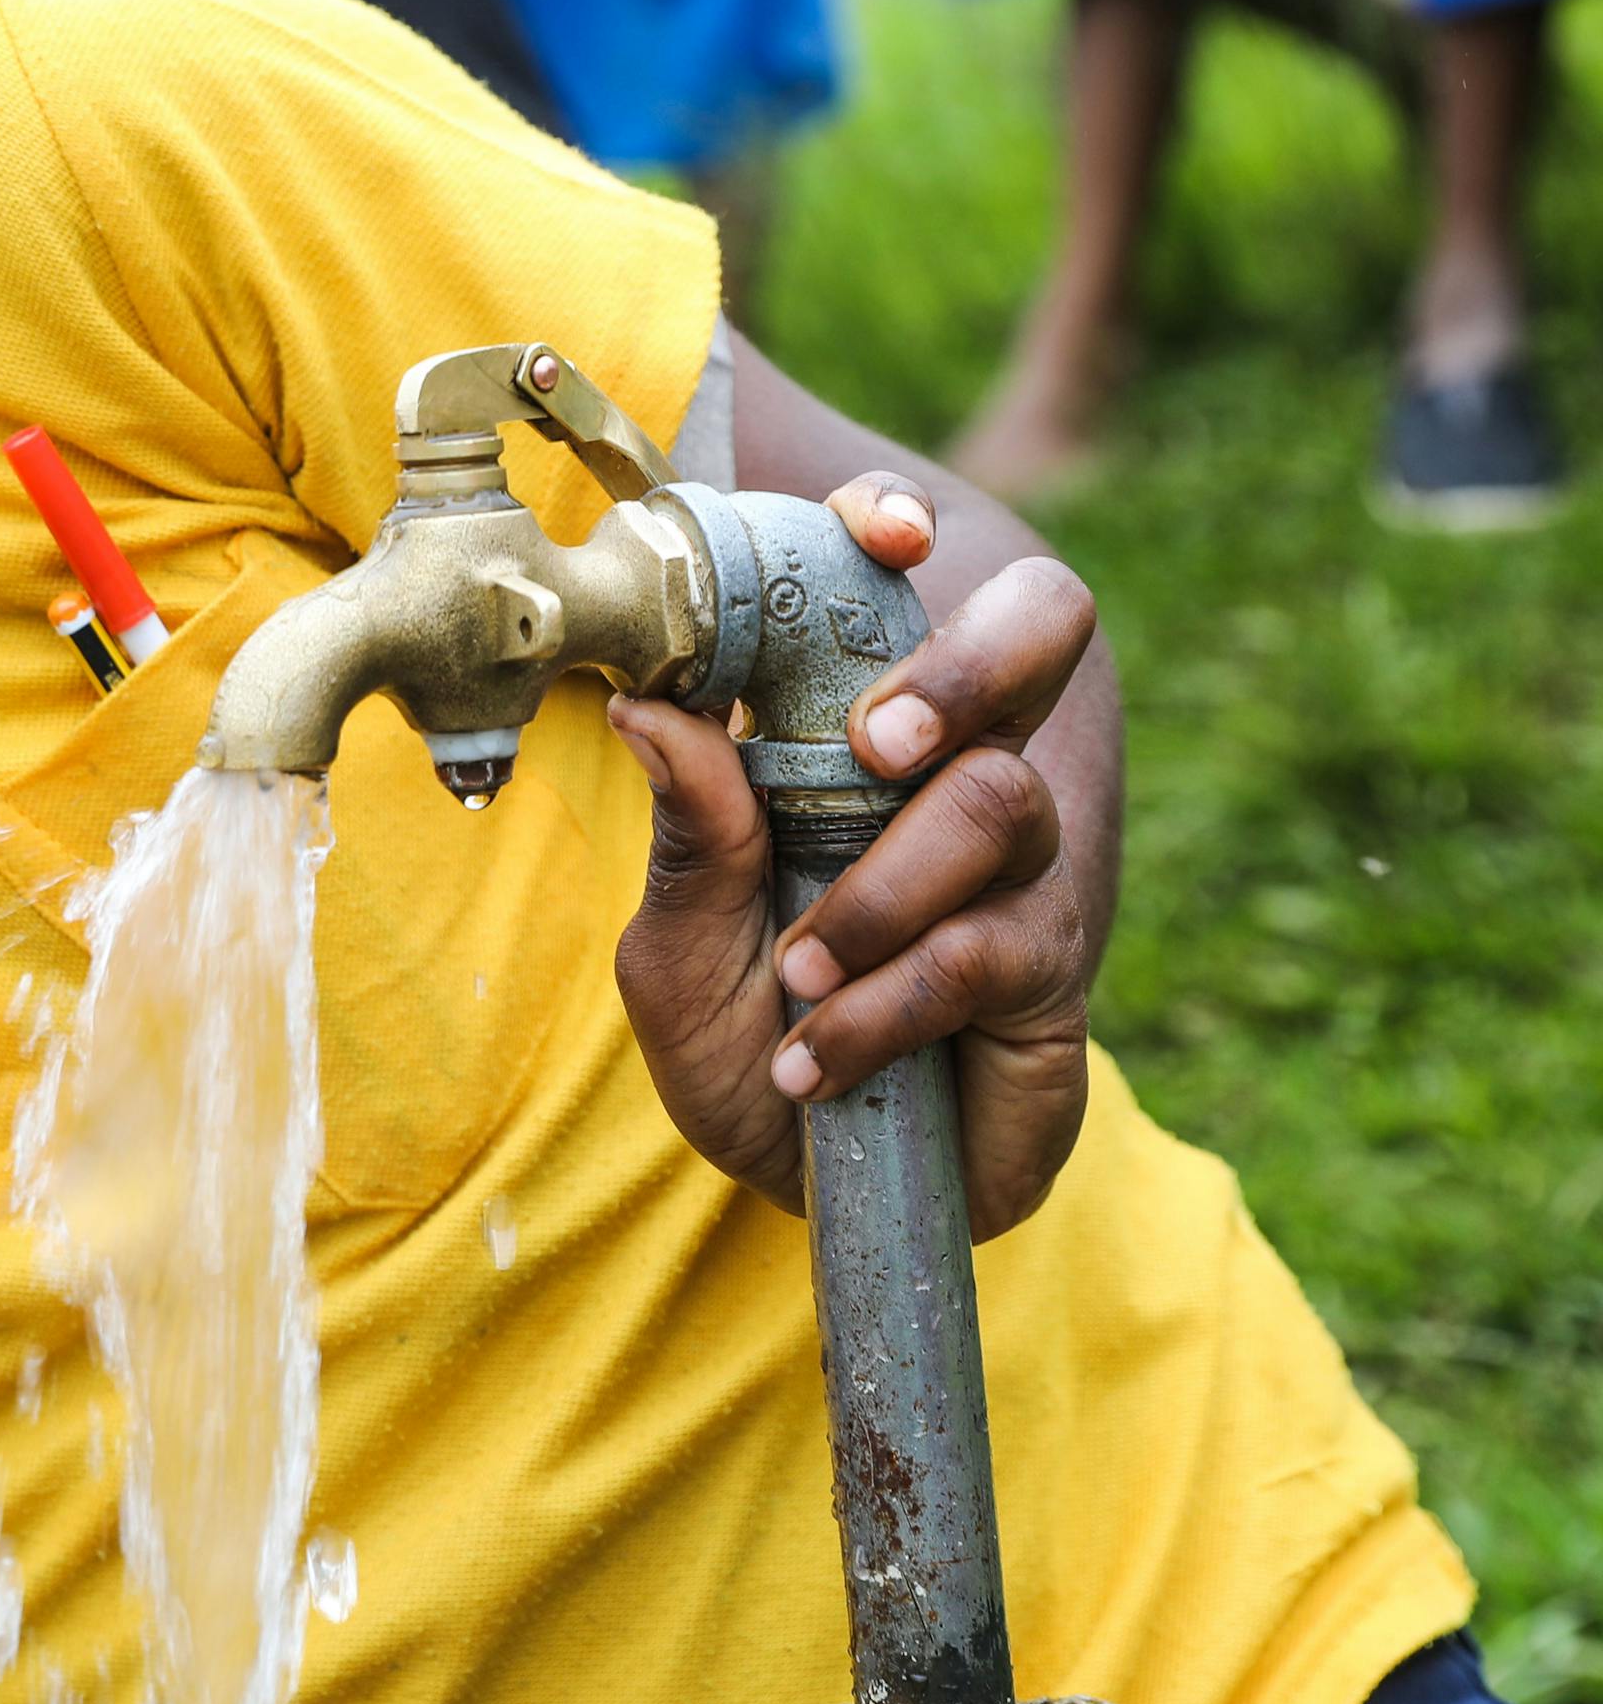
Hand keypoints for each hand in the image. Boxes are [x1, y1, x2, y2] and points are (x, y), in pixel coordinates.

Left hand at [607, 474, 1101, 1237]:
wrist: (800, 1175)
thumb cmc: (735, 1033)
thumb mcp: (674, 948)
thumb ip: (689, 833)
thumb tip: (650, 709)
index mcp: (853, 728)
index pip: (901, 579)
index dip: (900, 527)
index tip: (888, 532)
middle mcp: (951, 766)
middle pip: (1040, 628)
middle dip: (963, 668)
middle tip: (875, 744)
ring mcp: (1017, 861)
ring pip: (1002, 800)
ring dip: (885, 890)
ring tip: (800, 973)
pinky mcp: (1052, 968)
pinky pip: (989, 947)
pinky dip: (888, 1004)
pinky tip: (820, 1060)